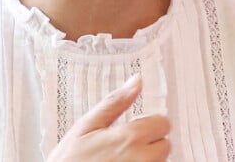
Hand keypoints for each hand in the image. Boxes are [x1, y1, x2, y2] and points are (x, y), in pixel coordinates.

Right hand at [47, 75, 170, 161]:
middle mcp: (141, 159)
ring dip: (147, 158)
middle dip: (151, 141)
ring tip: (122, 158)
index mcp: (130, 137)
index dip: (149, 122)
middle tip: (127, 144)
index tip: (134, 126)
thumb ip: (116, 101)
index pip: (163, 123)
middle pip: (165, 144)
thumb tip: (137, 80)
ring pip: (159, 161)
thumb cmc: (69, 161)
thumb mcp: (87, 125)